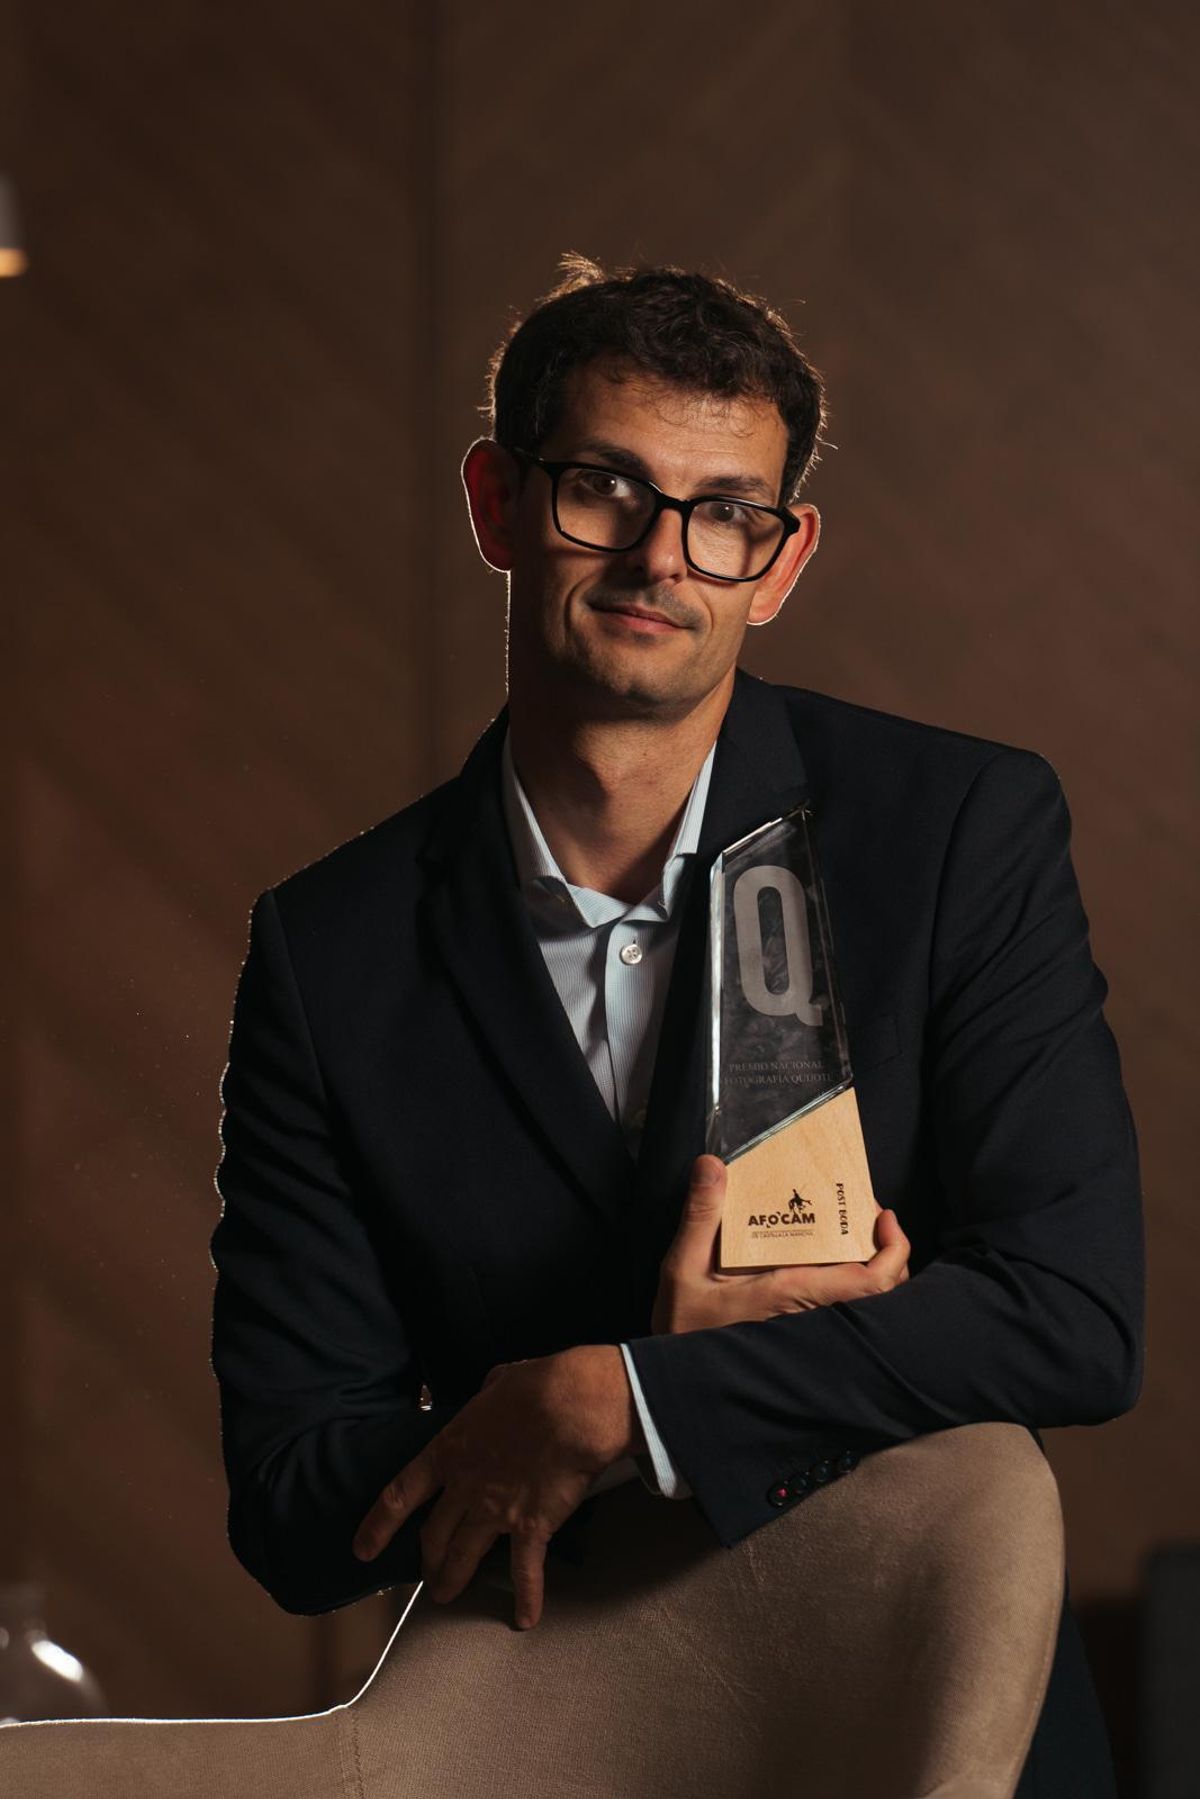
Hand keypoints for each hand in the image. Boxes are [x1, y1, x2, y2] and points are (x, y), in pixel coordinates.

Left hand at [352, 1344, 638, 1629]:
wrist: (572, 1406)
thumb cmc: (537, 1386)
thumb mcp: (500, 1381)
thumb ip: (487, 1394)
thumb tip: (493, 1391)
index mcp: (450, 1449)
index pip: (401, 1493)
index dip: (379, 1524)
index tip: (362, 1549)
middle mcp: (465, 1487)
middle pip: (434, 1533)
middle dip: (428, 1558)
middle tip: (427, 1575)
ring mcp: (495, 1511)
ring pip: (463, 1556)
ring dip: (452, 1579)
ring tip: (446, 1596)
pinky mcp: (530, 1526)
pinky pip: (524, 1571)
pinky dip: (526, 1596)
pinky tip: (525, 1619)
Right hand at [652, 1154, 910, 1333]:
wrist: (681, 1384)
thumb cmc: (684, 1325)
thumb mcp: (683, 1267)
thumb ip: (701, 1215)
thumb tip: (712, 1165)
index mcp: (793, 1294)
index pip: (869, 1282)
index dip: (894, 1250)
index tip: (885, 1217)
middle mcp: (812, 1315)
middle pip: (881, 1293)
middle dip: (891, 1254)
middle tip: (873, 1217)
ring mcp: (811, 1329)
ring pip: (867, 1307)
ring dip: (875, 1271)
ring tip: (860, 1236)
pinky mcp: (803, 1336)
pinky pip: (847, 1314)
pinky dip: (856, 1289)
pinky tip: (835, 1266)